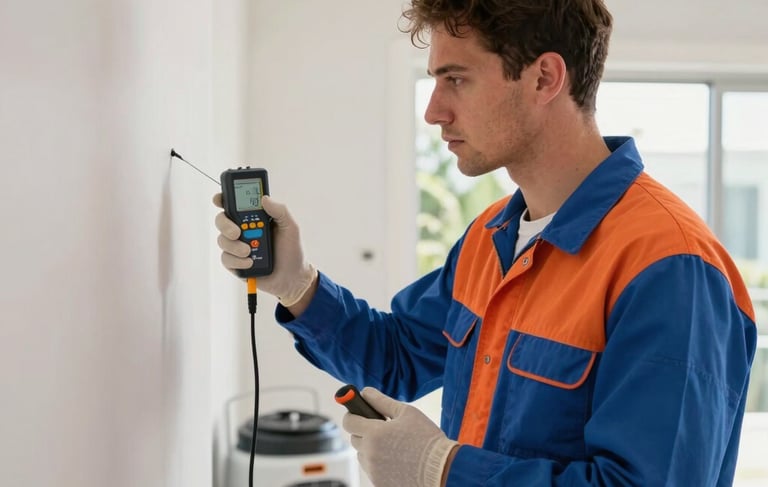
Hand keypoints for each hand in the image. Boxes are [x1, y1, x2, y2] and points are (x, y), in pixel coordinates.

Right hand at [213, 193, 316, 306]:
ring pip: (222, 240)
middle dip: (225, 225)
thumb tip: (264, 198)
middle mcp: (242, 230)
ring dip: (234, 246)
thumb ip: (280, 211)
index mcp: (254, 218)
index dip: (222, 199)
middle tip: (237, 232)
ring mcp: (237, 246)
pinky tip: (250, 262)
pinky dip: (237, 261)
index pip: (234, 204)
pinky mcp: (235, 263)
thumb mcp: (291, 228)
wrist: (292, 277)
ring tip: (249, 252)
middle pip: (221, 220)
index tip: (219, 199)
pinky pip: (226, 259)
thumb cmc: (292, 250)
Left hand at [343, 387, 458, 486]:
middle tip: (382, 429)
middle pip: (354, 439)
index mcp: (374, 433)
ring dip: (370, 448)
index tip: (357, 413)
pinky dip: (378, 463)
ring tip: (392, 446)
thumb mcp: (406, 413)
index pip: (349, 422)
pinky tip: (396, 459)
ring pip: (362, 455)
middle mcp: (370, 453)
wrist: (441, 469)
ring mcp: (374, 471)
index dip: (352, 415)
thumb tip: (366, 392)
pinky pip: (371, 469)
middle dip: (364, 431)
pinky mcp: (379, 483)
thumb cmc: (427, 439)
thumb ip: (381, 401)